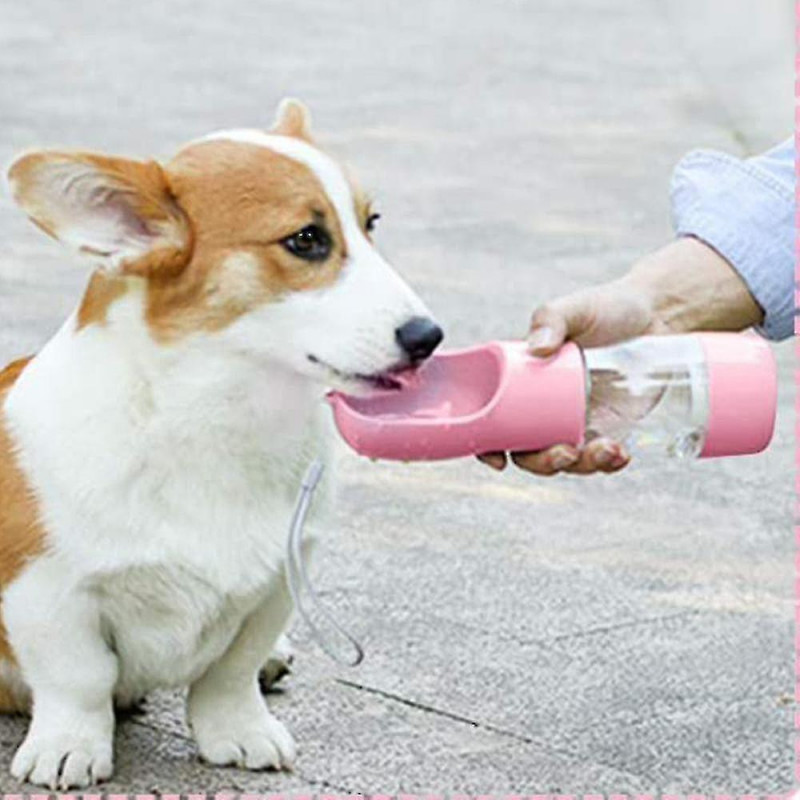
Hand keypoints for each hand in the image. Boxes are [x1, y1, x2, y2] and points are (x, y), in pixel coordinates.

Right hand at [479, 237, 763, 475]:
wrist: (657, 315)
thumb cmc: (607, 307)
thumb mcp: (575, 308)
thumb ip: (551, 320)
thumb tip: (537, 348)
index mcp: (522, 381)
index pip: (494, 419)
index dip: (488, 445)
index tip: (498, 459)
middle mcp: (542, 407)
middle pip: (527, 451)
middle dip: (542, 463)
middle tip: (565, 452)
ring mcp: (574, 421)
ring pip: (565, 460)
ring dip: (580, 466)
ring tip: (606, 449)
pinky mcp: (607, 428)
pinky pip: (600, 458)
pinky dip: (609, 463)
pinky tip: (622, 454)